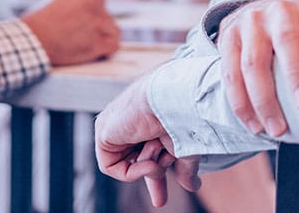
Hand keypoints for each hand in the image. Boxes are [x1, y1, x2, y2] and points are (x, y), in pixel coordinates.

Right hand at [21, 0, 120, 64]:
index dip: (91, 17)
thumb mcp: (54, 3)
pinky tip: (98, 53)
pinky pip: (114, 45)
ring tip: (88, 46)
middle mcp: (92, 3)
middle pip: (106, 17)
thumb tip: (87, 16)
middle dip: (97, 28)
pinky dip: (107, 51)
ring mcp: (96, 22)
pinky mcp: (96, 42)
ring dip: (103, 38)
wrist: (26, 43)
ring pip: (113, 30)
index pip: (99, 4)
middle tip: (82, 38)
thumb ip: (74, 5)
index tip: (81, 27)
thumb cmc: (34, 28)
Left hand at [95, 74, 201, 206]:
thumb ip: (185, 167)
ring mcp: (119, 126)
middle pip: (140, 158)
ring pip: (133, 161)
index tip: (164, 197)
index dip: (159, 173)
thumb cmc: (182, 115)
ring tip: (161, 145)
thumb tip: (193, 186)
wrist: (170, 98)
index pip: (154, 147)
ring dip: (152, 162)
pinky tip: (147, 156)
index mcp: (155, 116)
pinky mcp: (105, 133)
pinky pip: (115, 167)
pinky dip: (134, 170)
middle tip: (160, 201)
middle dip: (153, 177)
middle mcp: (136, 119)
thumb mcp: (186, 147)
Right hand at [218, 0, 298, 137]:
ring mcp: (251, 22)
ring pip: (254, 62)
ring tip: (278, 129)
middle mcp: (279, 10)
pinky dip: (242, 104)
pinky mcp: (228, 37)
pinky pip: (231, 74)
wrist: (257, 11)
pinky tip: (255, 125)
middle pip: (286, 40)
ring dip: (265, 100)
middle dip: (296, 74)